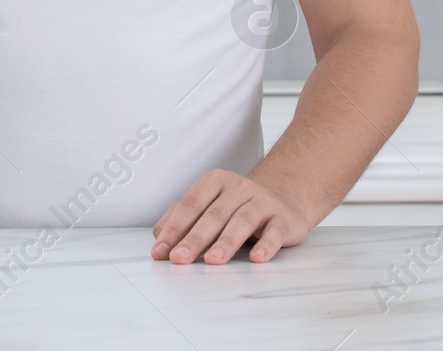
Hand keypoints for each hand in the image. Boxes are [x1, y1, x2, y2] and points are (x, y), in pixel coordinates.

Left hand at [150, 169, 312, 263]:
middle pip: (213, 215)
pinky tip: (257, 258)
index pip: (190, 205)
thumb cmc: (236, 207)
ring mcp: (262, 201)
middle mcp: (238, 187)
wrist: (283, 199)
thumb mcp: (208, 205)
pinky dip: (266, 245)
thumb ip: (181, 218)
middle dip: (194, 239)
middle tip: (179, 259)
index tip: (160, 251)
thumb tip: (159, 240)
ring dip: (226, 242)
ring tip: (212, 261)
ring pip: (242, 222)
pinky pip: (274, 232)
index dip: (174, 228)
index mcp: (214, 181)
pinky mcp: (282, 218)